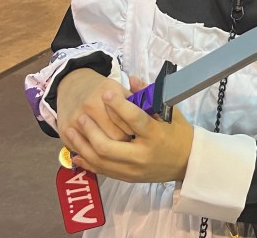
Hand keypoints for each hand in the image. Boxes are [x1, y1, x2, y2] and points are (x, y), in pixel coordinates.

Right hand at [56, 68, 134, 149]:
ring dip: (110, 151)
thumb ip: (137, 101)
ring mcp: (77, 119)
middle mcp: (91, 105)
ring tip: (119, 149)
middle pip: (115, 136)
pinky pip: (83, 150)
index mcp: (109, 93)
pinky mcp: (66, 130)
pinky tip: (103, 152)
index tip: (140, 135)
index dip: (136, 130)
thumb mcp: (121, 89)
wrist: (72, 85)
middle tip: (131, 144)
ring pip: (98, 147)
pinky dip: (94, 154)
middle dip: (125, 142)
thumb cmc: (102, 89)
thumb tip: (152, 116)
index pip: (129, 120)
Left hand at [65, 90, 193, 183]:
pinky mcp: (127, 178)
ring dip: (82, 145)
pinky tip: (75, 152)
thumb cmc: (178, 133)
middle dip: (91, 131)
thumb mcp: (168, 112)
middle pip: (109, 146)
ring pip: (100, 160)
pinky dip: (86, 162)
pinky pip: (102, 171)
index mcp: (156, 136)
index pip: (135, 120)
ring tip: (71, 131)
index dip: (119, 106)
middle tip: (81, 116)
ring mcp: (133, 170)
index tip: (104, 94)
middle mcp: (142, 155)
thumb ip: (149, 96)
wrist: (186, 163)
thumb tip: (132, 79)